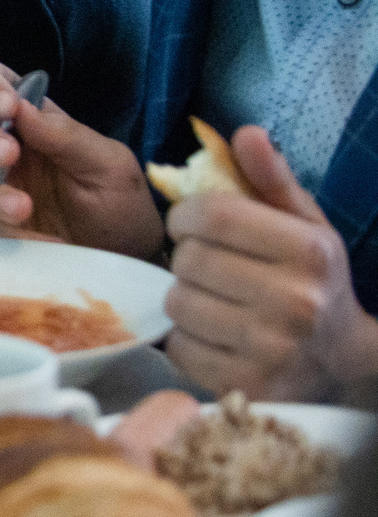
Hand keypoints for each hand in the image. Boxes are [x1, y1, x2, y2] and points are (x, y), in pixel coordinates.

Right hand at [0, 57, 161, 253]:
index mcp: (29, 120)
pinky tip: (41, 240)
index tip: (6, 106)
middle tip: (7, 155)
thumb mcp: (109, 165)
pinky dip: (2, 228)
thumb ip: (68, 135)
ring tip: (24, 208)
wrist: (126, 262)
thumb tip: (21, 107)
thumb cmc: (122, 206)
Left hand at [163, 126, 377, 399]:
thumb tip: (245, 132)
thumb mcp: (303, 226)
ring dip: (185, 299)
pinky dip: (186, 339)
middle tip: (210, 268)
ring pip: (177, 303)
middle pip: (188, 260)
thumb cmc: (312, 282)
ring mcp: (271, 349)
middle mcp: (295, 301)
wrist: (339, 362)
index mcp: (310, 252)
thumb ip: (271, 179)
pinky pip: (178, 347)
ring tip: (215, 302)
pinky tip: (216, 336)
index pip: (211, 215)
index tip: (192, 224)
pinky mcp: (246, 384)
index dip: (187, 215)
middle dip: (188, 259)